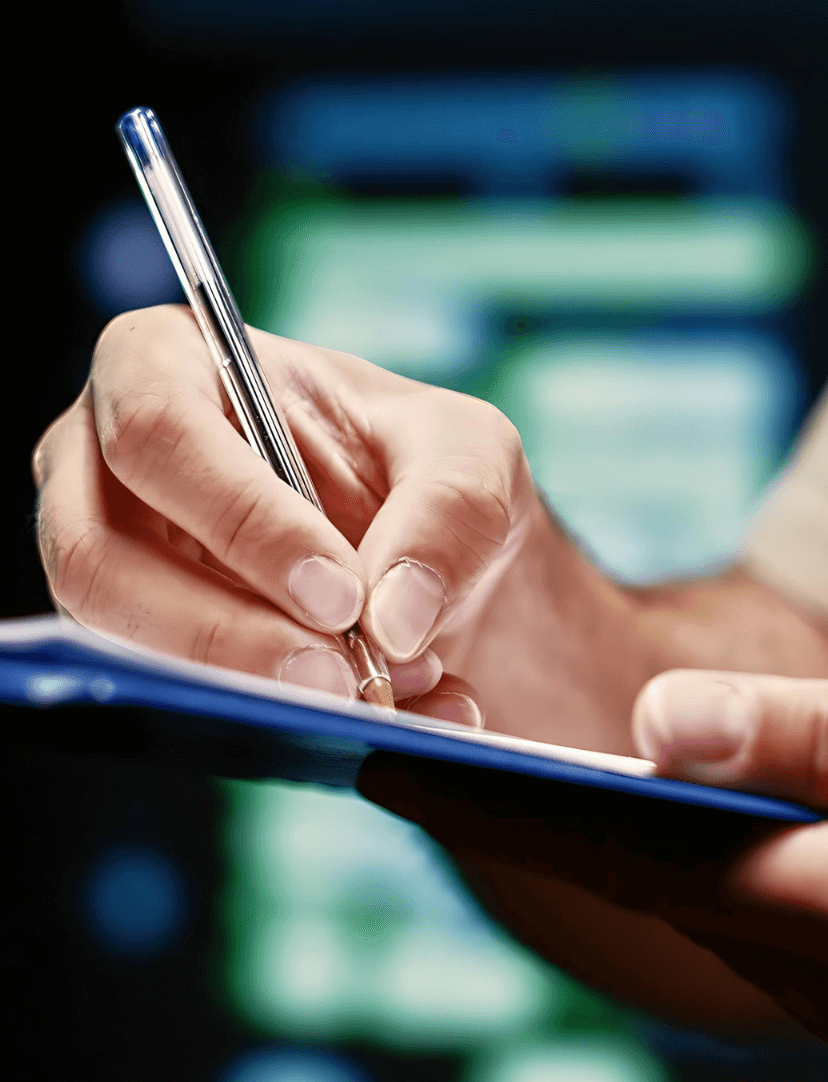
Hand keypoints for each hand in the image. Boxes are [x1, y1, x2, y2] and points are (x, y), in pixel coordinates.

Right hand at [32, 305, 529, 719]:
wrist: (436, 556)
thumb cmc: (425, 466)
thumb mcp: (472, 454)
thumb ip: (449, 514)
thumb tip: (390, 620)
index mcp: (165, 361)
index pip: (161, 432)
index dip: (242, 521)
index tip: (339, 595)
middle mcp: (102, 459)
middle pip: (102, 558)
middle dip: (229, 634)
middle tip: (342, 680)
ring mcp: (107, 556)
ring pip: (123, 644)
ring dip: (253, 685)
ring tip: (374, 697)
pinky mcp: (135, 639)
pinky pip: (174, 698)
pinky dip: (283, 720)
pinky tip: (385, 717)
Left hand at [365, 655, 827, 1081]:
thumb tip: (664, 733)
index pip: (670, 867)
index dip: (529, 812)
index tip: (407, 770)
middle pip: (702, 918)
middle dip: (586, 835)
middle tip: (469, 756)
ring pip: (767, 953)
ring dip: (687, 872)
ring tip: (599, 783)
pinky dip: (783, 909)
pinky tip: (767, 846)